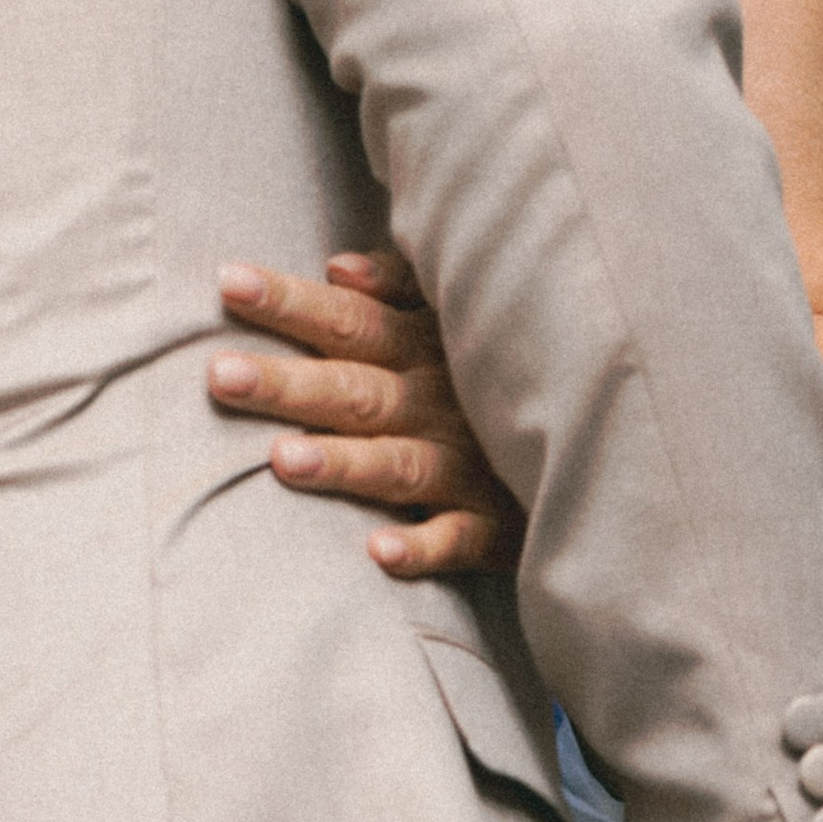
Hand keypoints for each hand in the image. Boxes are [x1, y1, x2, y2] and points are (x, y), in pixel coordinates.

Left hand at [207, 249, 520, 579]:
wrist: (602, 444)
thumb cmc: (503, 369)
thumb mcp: (461, 313)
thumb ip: (402, 285)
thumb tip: (337, 268)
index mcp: (424, 348)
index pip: (348, 319)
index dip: (291, 300)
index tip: (227, 280)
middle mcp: (438, 404)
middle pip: (355, 390)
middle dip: (290, 383)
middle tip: (220, 374)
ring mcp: (469, 467)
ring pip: (399, 464)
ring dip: (345, 463)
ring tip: (283, 460)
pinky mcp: (499, 526)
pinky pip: (461, 541)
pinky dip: (425, 546)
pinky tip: (379, 553)